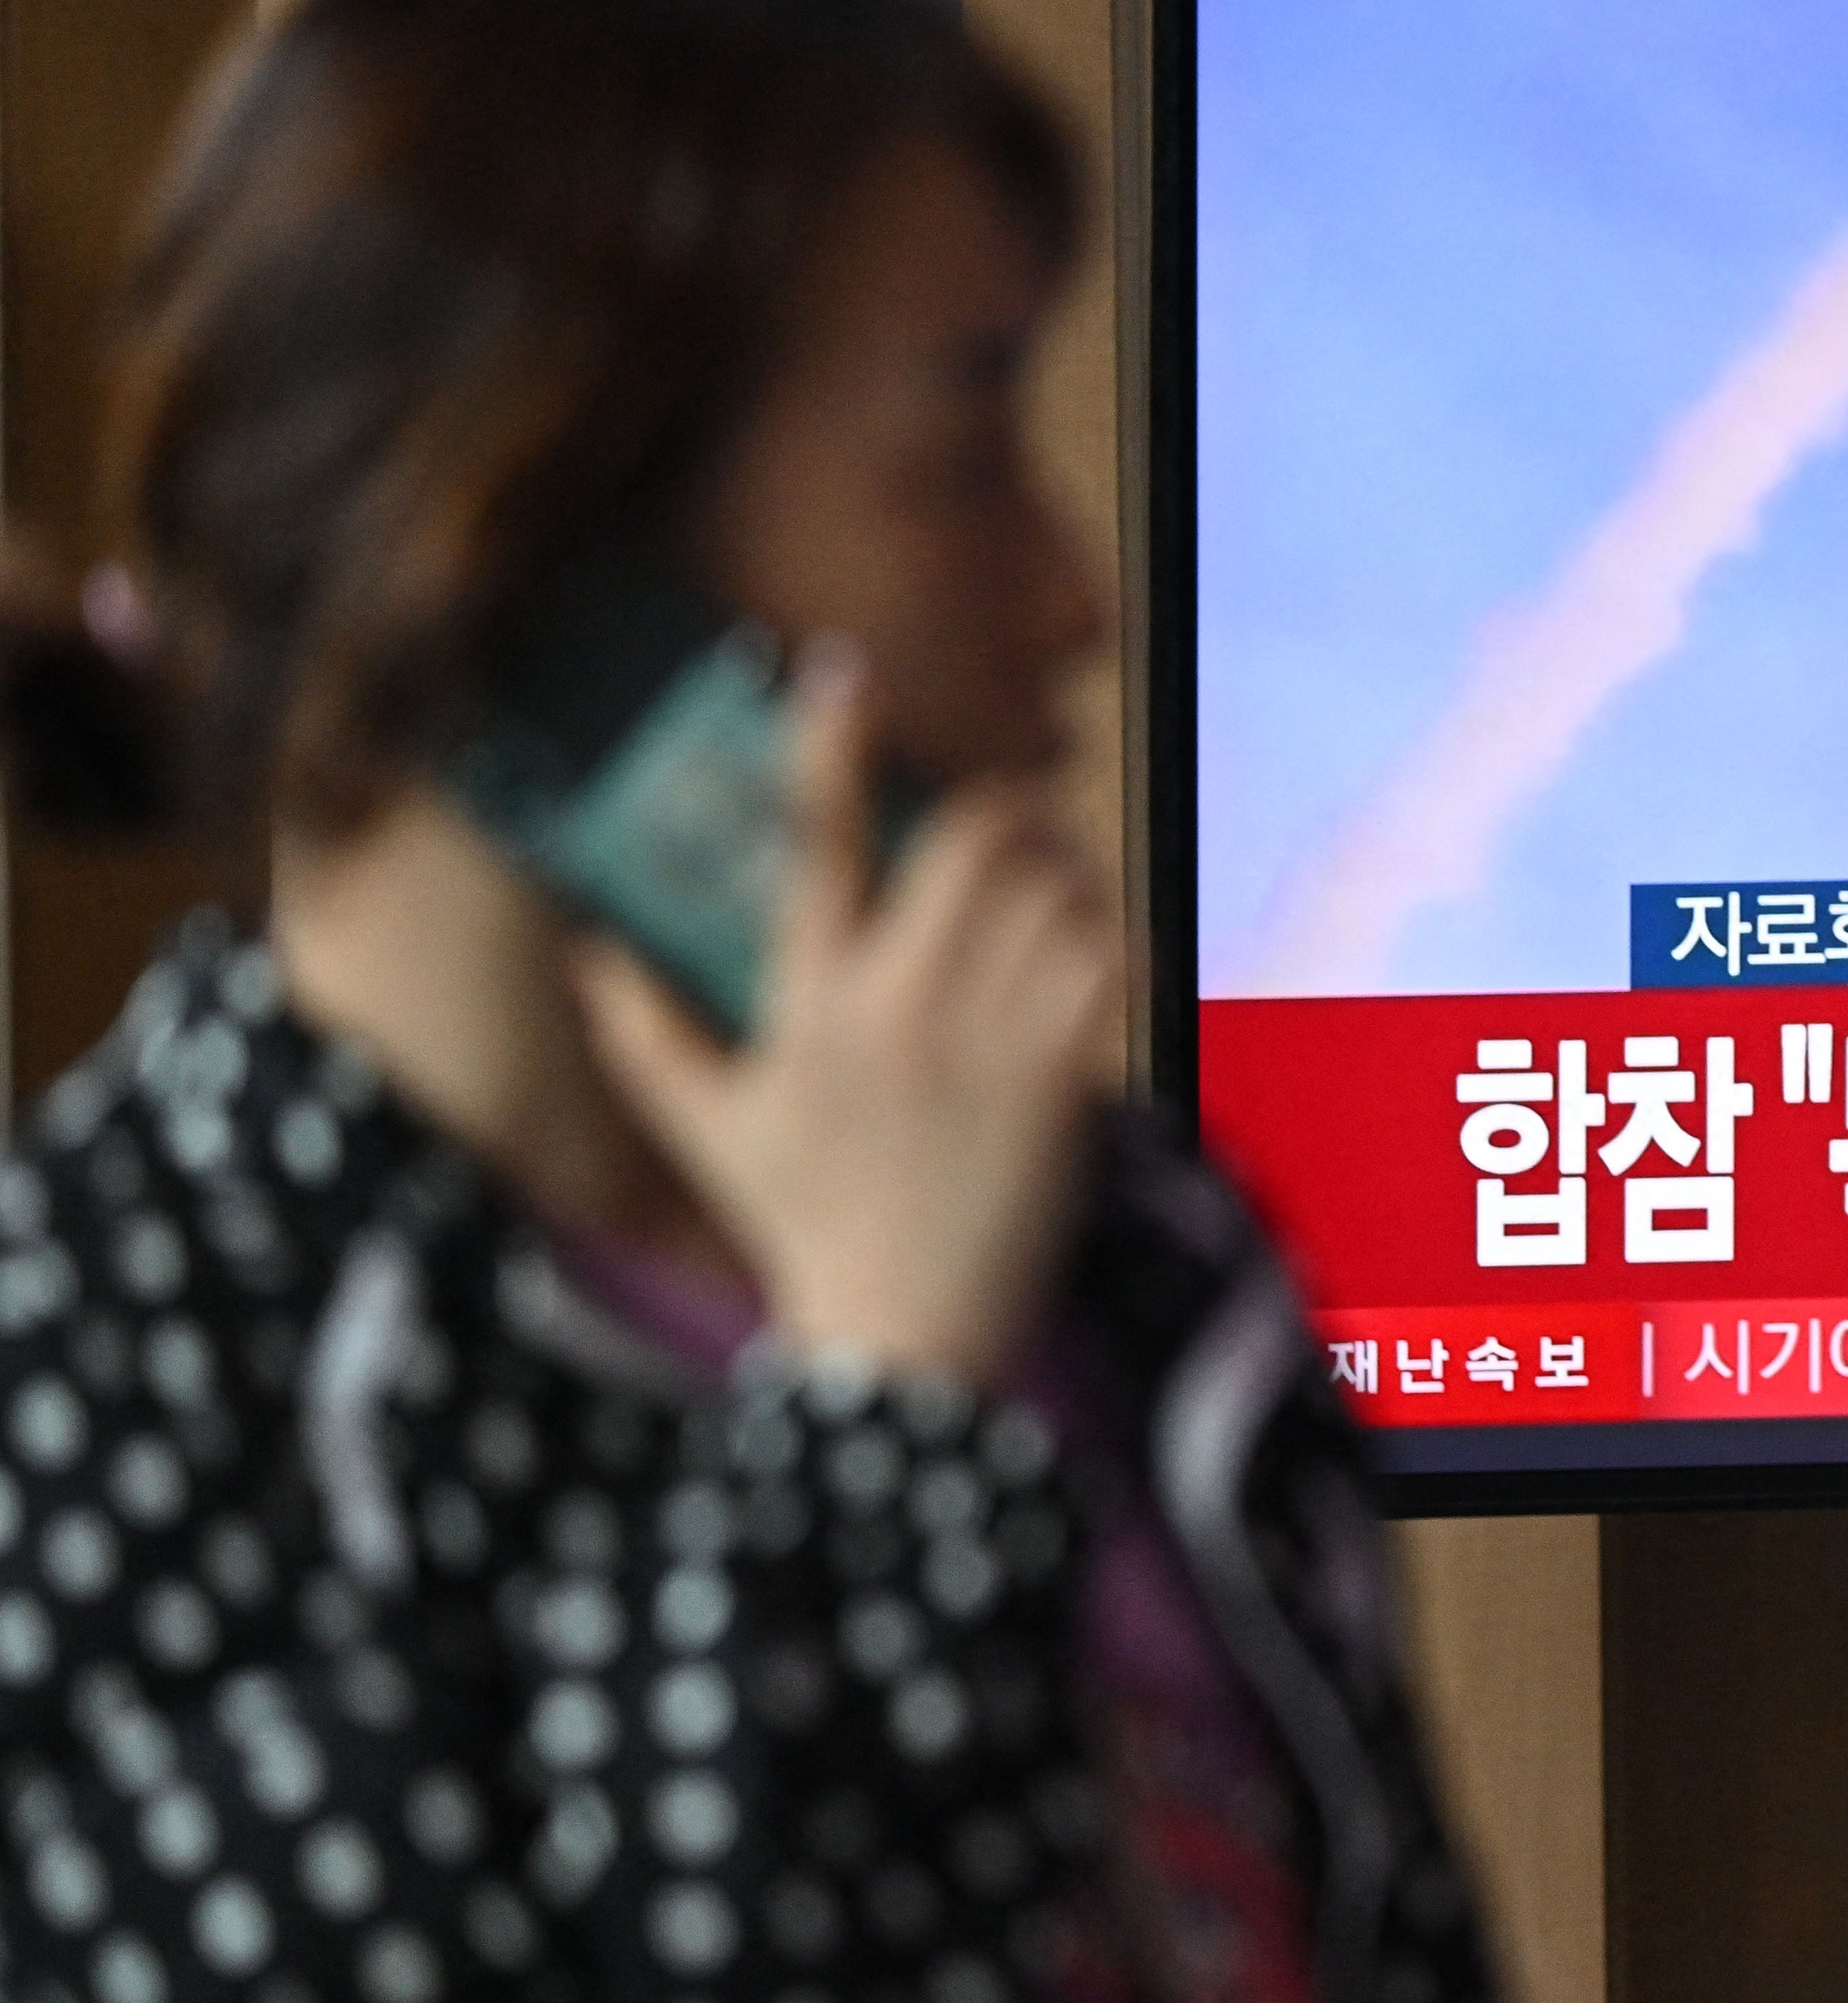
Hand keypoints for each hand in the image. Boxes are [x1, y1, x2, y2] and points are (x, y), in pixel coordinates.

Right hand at [575, 648, 1117, 1389]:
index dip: (829, 744)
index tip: (842, 673)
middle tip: (996, 822)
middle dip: (994, 806)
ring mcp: (993, 1040)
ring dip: (1057, 865)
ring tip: (1044, 881)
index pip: (818, 844)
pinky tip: (1087, 947)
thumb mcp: (706, 1125)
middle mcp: (903, 1006)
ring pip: (1051, 889)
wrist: (904, 1329)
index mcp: (812, 1002)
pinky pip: (1105, 961)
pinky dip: (1104, 934)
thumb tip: (588, 949)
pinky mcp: (1066, 1077)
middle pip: (972, 840)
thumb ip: (642, 1030)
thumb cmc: (803, 1221)